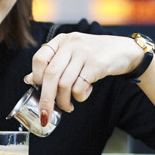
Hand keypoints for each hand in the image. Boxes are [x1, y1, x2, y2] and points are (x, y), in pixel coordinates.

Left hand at [25, 33, 143, 121]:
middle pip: (50, 75)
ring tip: (68, 106)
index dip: (35, 77)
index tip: (39, 89)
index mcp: (61, 41)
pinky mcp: (97, 64)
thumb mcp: (72, 55)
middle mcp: (71, 44)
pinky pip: (80, 87)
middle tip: (45, 114)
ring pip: (64, 84)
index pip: (39, 59)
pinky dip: (79, 97)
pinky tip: (83, 95)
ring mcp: (84, 53)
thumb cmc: (94, 56)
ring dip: (64, 101)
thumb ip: (52, 65)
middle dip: (46, 99)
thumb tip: (29, 79)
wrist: (125, 51)